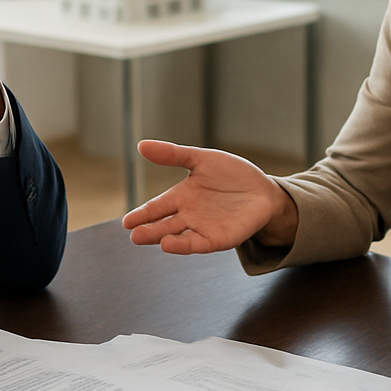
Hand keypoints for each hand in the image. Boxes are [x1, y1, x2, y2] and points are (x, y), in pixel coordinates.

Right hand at [121, 140, 297, 253]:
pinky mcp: (219, 238)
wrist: (264, 191)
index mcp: (181, 196)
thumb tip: (141, 145)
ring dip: (161, 238)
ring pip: (177, 236)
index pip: (156, 207)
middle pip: (163, 224)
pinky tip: (169, 245)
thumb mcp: (201, 159)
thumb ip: (173, 154)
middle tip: (132, 234)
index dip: (141, 214)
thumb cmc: (232, 175)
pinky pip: (198, 243)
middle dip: (147, 229)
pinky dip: (183, 245)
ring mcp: (203, 228)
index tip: (126, 222)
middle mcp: (188, 215)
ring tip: (143, 237)